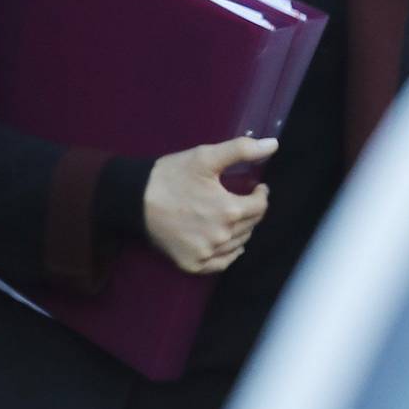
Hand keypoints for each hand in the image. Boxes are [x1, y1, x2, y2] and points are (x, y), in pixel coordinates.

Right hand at [143, 137, 275, 273]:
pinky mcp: (192, 264)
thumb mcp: (206, 156)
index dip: (261, 194)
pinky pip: (221, 263)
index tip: (257, 187)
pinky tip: (228, 244)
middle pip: (250, 225)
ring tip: (235, 217)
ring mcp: (206, 253)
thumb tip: (273, 144)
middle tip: (245, 200)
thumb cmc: (171, 175)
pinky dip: (228, 254)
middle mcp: (222, 237)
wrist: (134, 198)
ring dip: (242, 230)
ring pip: (238, 244)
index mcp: (230, 211)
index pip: (260, 206)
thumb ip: (241, 150)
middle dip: (251, 210)